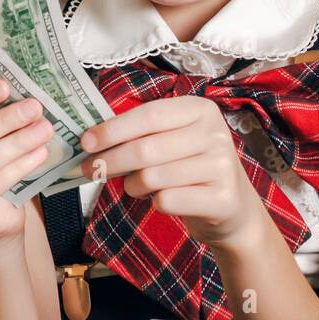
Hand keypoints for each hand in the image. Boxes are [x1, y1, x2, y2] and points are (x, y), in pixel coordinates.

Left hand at [79, 96, 256, 249]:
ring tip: (136, 186)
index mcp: (201, 110)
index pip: (149, 115)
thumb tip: (93, 139)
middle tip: (88, 170)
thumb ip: (143, 134)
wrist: (233, 209)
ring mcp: (222, 166)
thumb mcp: (174, 141)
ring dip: (133, 185)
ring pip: (153, 177)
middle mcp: (215, 133)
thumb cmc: (191, 169)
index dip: (113, 129)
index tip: (85, 142)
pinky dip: (155, 203)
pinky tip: (162, 200)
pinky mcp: (223, 198)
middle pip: (146, 148)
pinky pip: (167, 201)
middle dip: (110, 161)